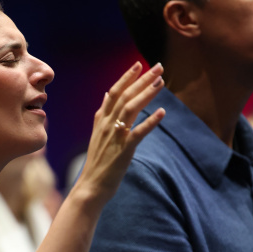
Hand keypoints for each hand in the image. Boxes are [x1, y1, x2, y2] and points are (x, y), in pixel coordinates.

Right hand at [77, 61, 165, 202]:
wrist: (90, 186)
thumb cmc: (97, 163)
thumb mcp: (97, 135)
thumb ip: (103, 115)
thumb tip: (107, 97)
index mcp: (100, 120)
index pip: (114, 93)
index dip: (126, 77)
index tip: (138, 64)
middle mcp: (106, 125)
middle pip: (125, 96)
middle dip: (142, 79)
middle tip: (158, 67)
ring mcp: (114, 136)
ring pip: (131, 109)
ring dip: (146, 93)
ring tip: (161, 82)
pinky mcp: (123, 150)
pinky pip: (138, 132)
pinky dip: (150, 121)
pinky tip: (162, 112)